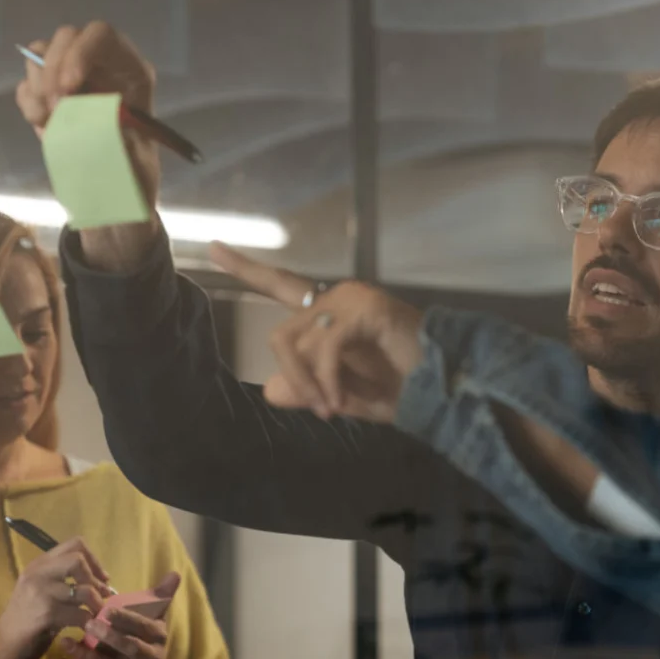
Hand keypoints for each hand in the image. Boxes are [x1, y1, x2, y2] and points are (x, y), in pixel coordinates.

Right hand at [0, 537, 110, 658]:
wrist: (1, 647)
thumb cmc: (24, 621)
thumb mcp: (40, 592)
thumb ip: (63, 581)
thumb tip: (101, 581)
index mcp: (38, 565)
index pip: (75, 544)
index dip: (95, 560)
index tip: (102, 578)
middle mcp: (38, 573)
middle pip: (78, 560)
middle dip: (95, 579)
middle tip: (101, 596)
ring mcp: (41, 593)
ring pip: (84, 590)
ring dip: (96, 604)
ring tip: (94, 614)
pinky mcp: (46, 614)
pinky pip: (80, 614)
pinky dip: (88, 622)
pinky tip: (85, 628)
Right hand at [14, 20, 161, 271]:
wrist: (113, 202)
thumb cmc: (133, 180)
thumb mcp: (135, 164)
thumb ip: (118, 139)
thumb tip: (96, 115)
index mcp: (131, 73)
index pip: (102, 36)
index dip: (81, 52)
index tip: (68, 87)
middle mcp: (101, 68)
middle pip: (67, 37)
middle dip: (53, 70)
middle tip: (55, 110)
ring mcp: (73, 80)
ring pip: (41, 55)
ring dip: (38, 87)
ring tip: (51, 121)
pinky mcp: (50, 98)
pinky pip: (27, 84)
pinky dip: (28, 102)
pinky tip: (44, 126)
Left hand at [54, 570, 179, 658]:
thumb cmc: (147, 639)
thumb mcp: (156, 618)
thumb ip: (161, 596)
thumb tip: (175, 572)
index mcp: (157, 636)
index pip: (143, 626)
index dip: (127, 619)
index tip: (107, 610)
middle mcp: (149, 657)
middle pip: (130, 648)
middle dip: (109, 637)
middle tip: (87, 623)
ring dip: (86, 655)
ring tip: (65, 641)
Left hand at [208, 244, 423, 421]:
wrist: (446, 390)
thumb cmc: (403, 390)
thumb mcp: (345, 397)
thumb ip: (309, 390)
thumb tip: (270, 390)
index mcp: (331, 311)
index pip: (281, 285)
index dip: (246, 268)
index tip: (214, 247)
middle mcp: (338, 296)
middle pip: (280, 335)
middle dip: (294, 378)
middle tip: (321, 411)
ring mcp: (352, 299)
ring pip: (296, 343)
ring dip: (312, 384)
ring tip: (337, 408)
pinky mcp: (365, 309)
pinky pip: (323, 348)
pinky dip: (328, 381)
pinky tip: (345, 399)